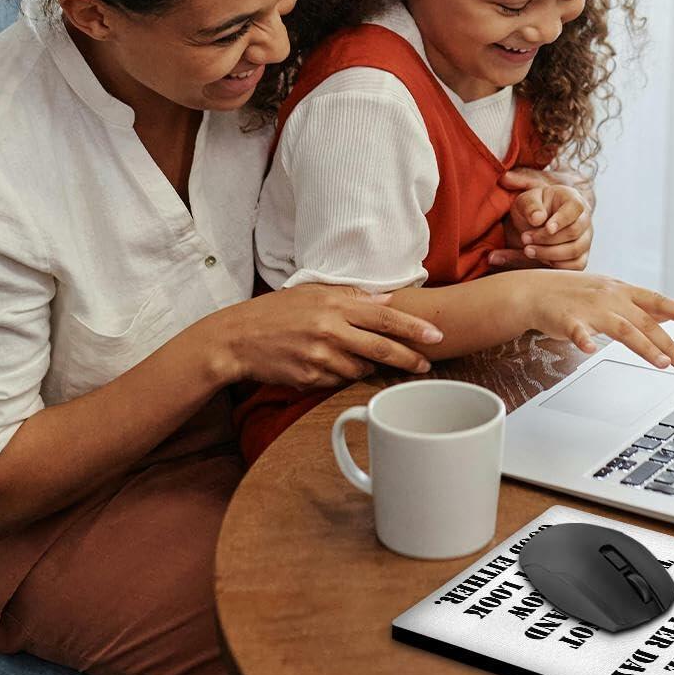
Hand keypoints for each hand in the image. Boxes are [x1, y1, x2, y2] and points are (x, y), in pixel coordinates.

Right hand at [212, 283, 443, 390]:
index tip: (437, 337)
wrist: (236, 339)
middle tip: (427, 365)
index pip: (385, 317)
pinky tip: (329, 364)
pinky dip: (342, 375)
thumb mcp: (313, 293)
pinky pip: (338, 381)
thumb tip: (387, 299)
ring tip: (358, 357)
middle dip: (410, 358)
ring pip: (361, 369)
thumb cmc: (277, 312)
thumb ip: (352, 296)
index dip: (413, 329)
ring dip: (368, 367)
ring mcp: (320, 357)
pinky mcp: (310, 378)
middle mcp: (330, 331)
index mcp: (335, 306)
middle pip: (382, 349)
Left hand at [491, 176, 592, 270]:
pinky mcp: (581, 256)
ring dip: (548, 253)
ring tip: (528, 250)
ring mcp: (585, 239)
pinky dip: (556, 265)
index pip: (575, 208)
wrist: (535, 223)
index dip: (562, 219)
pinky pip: (576, 266)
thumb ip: (530, 206)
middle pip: (573, 232)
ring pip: (574, 251)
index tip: (547, 228)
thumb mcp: (526, 201)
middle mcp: (584, 219)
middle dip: (547, 239)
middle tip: (525, 238)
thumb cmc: (533, 209)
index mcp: (572, 199)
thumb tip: (537, 219)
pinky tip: (540, 258)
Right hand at [525, 271, 673, 367]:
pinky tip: (588, 350)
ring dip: (644, 346)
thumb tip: (669, 313)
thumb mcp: (611, 291)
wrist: (536, 290)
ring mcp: (590, 308)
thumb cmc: (575, 293)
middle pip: (644, 320)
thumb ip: (638, 304)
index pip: (656, 300)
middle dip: (667, 342)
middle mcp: (610, 298)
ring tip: (661, 363)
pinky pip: (576, 331)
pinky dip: (582, 340)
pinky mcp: (567, 320)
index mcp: (622, 291)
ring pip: (622, 328)